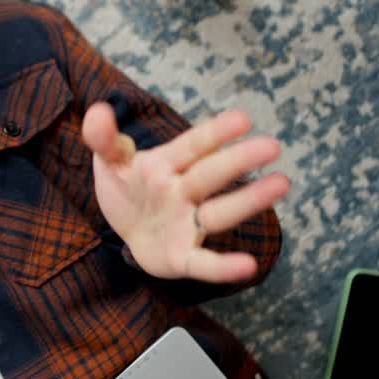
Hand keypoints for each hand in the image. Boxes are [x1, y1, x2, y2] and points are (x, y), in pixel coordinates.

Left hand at [81, 104, 290, 283]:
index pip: (191, 146)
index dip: (213, 133)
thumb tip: (97, 111)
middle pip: (210, 175)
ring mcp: (186, 223)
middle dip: (238, 161)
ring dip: (248, 200)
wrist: (124, 229)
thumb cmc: (128, 187)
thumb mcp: (110, 161)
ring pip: (218, 212)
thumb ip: (104, 139)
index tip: (242, 119)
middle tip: (272, 146)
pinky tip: (248, 266)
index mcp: (166, 165)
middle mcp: (183, 192)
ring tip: (281, 183)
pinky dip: (224, 266)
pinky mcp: (182, 257)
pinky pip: (204, 263)